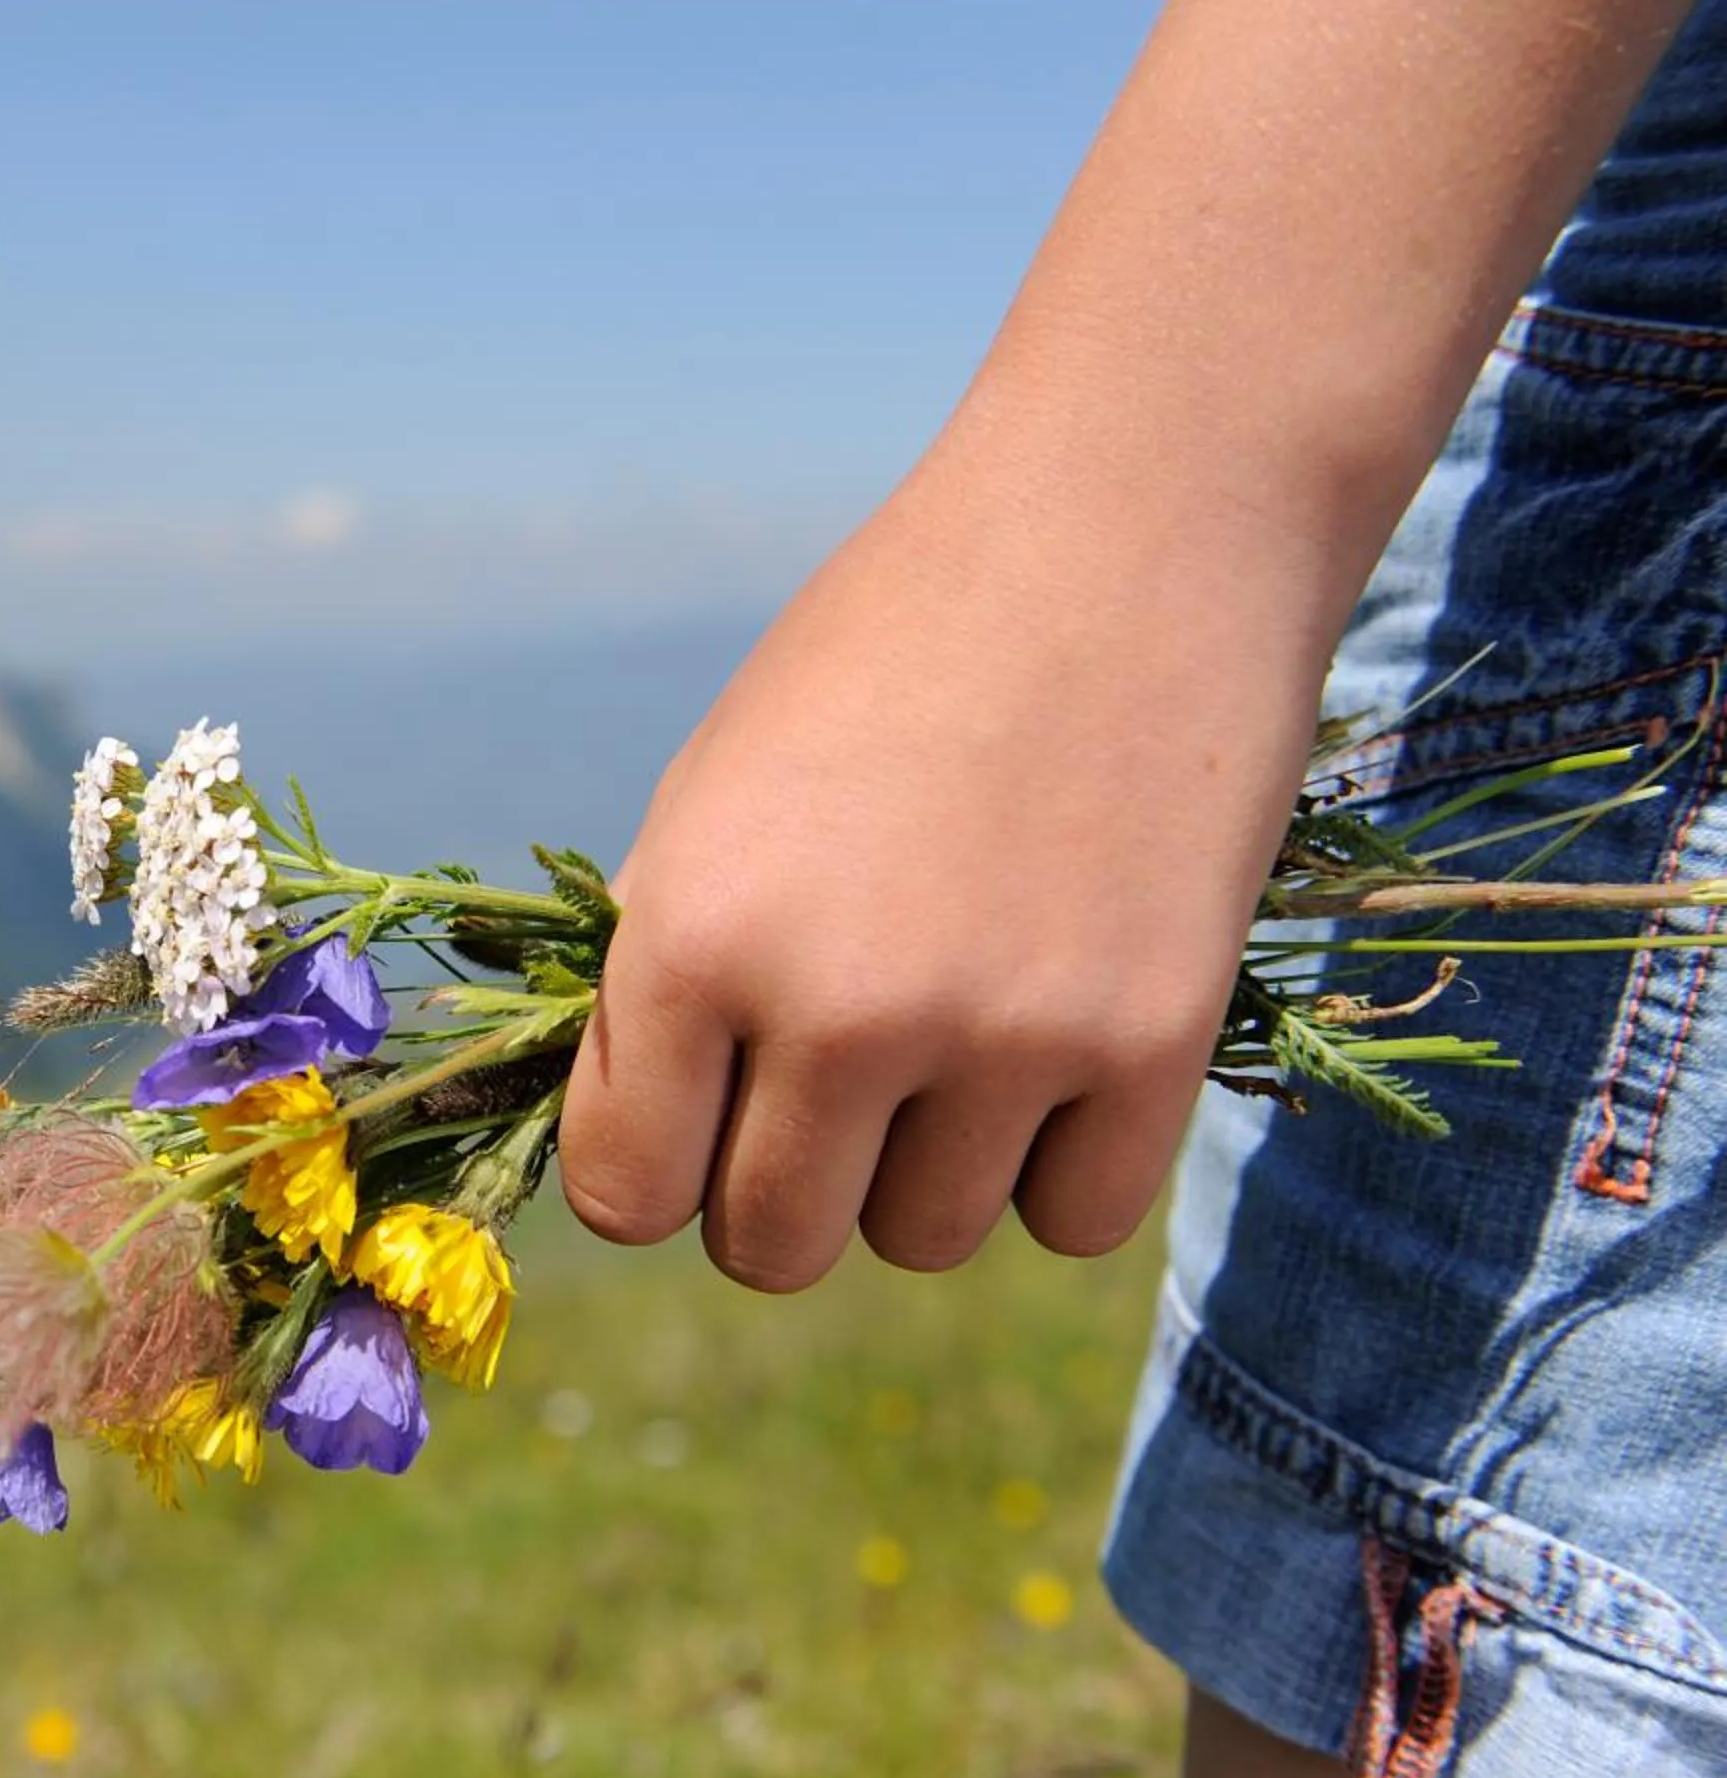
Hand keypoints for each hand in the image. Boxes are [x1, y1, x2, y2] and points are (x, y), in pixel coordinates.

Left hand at [559, 446, 1331, 1289]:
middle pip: (767, 1248)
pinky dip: (1058, 1165)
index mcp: (696, 937)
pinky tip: (1057, 1046)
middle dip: (780, 1191)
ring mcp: (1005, 1037)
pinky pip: (1069, 1221)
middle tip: (827, 1087)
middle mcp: (840, 1008)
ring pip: (920, 1241)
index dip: (652, 1171)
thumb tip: (634, 1156)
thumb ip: (666, 980)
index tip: (695, 1124)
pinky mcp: (1155, 1045)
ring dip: (923, 1173)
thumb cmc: (890, 656)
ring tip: (955, 1028)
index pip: (622, 1197)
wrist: (1126, 529)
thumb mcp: (716, 794)